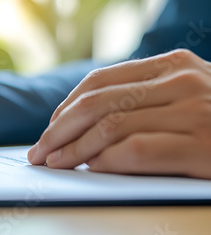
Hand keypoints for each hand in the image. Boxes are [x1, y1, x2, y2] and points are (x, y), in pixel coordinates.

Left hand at [27, 49, 210, 178]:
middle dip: (58, 130)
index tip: (50, 128)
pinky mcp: (201, 145)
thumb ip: (145, 98)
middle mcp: (181, 81)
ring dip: (72, 149)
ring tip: (53, 164)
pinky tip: (88, 170)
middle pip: (97, 103)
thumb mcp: (186, 94)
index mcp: (172, 65)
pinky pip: (136, 151)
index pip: (100, 82)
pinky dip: (104, 161)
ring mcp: (194, 111)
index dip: (66, 106)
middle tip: (39, 151)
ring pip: (109, 127)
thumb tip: (85, 124)